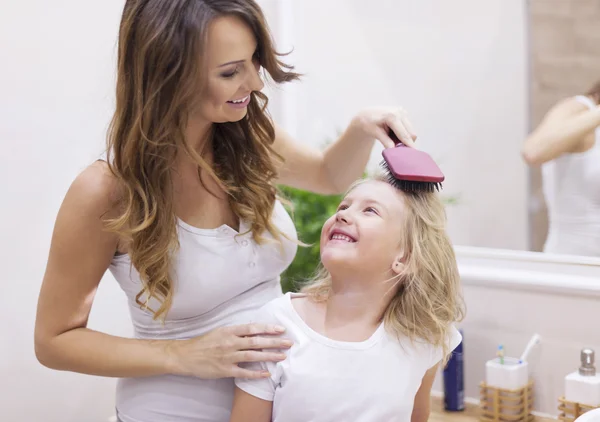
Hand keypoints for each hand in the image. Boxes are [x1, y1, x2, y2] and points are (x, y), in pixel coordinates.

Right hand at [167, 323, 291, 378]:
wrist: (186, 356)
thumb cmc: (205, 342)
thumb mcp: (220, 331)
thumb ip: (236, 331)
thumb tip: (255, 330)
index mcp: (229, 331)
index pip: (252, 328)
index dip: (268, 328)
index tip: (281, 329)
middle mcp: (230, 342)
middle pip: (256, 341)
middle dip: (274, 342)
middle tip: (288, 342)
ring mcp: (228, 357)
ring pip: (253, 356)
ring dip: (269, 356)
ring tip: (282, 356)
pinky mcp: (225, 370)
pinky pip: (244, 372)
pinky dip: (256, 374)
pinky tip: (267, 374)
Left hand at [350, 107, 416, 148]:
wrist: (367, 114)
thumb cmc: (368, 123)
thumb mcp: (375, 133)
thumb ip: (385, 141)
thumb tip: (394, 150)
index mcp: (392, 116)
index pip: (404, 134)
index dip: (409, 144)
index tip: (414, 153)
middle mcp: (399, 112)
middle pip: (411, 133)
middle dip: (407, 142)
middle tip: (398, 149)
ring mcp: (403, 112)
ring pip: (411, 131)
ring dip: (405, 138)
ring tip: (392, 139)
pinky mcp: (404, 113)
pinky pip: (408, 127)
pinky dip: (403, 133)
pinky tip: (394, 133)